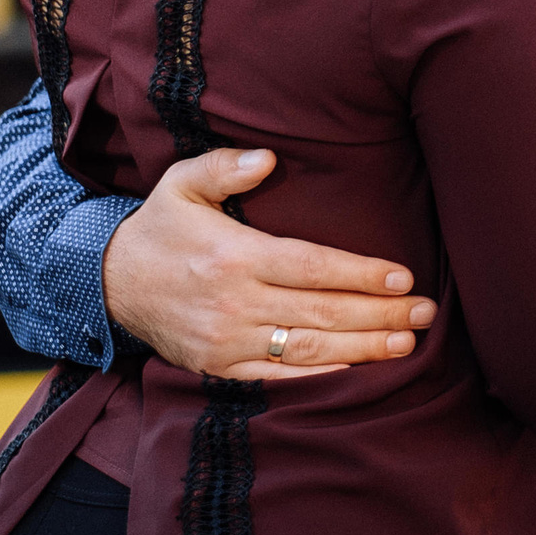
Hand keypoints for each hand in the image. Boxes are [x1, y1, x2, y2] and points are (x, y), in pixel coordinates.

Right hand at [102, 148, 436, 380]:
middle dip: (380, 314)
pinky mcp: (218, 366)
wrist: (108, 284)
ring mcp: (226, 340)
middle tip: (427, 313)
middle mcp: (233, 302)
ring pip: (307, 348)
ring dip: (363, 347)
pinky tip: (357, 368)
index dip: (360, 274)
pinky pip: (277, 375)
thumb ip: (224, 165)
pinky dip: (320, 374)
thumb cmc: (160, 227)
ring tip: (408, 343)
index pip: (311, 267)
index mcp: (233, 255)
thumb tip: (269, 159)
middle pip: (321, 312)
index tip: (403, 277)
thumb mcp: (181, 183)